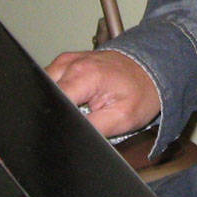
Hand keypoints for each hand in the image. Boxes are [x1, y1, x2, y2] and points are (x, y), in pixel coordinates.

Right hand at [46, 49, 161, 138]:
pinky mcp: (67, 62)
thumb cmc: (141, 92)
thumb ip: (93, 129)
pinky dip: (59, 93)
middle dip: (57, 111)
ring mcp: (67, 60)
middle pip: (46, 95)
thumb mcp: (122, 118)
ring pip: (45, 87)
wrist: (151, 68)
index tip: (70, 128)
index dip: (57, 121)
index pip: (52, 102)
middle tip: (83, 117)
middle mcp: (71, 63)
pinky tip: (77, 100)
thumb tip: (71, 137)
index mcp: (84, 75)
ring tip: (82, 107)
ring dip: (57, 102)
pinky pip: (52, 80)